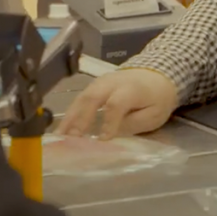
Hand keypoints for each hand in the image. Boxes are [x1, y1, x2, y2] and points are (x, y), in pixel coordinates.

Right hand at [56, 69, 178, 138]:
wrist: (157, 75)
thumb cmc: (157, 99)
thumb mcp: (154, 115)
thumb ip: (133, 123)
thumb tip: (110, 135)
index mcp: (132, 89)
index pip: (116, 104)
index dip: (108, 122)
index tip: (101, 140)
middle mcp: (113, 82)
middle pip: (92, 98)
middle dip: (80, 119)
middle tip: (70, 139)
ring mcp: (100, 82)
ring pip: (81, 98)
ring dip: (69, 118)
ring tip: (59, 137)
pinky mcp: (93, 85)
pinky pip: (79, 99)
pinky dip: (71, 114)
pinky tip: (63, 129)